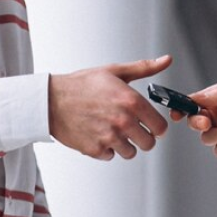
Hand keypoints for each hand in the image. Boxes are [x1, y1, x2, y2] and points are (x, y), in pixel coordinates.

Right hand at [48, 55, 171, 159]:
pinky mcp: (95, 149)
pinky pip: (111, 156)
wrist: (50, 100)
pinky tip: (99, 134)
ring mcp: (109, 137)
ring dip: (125, 144)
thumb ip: (144, 68)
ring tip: (112, 129)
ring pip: (130, 152)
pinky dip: (106, 148)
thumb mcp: (114, 71)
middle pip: (149, 143)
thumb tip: (166, 60)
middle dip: (143, 137)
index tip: (151, 124)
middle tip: (132, 128)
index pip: (160, 127)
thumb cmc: (81, 85)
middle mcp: (123, 121)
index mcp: (131, 102)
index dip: (157, 126)